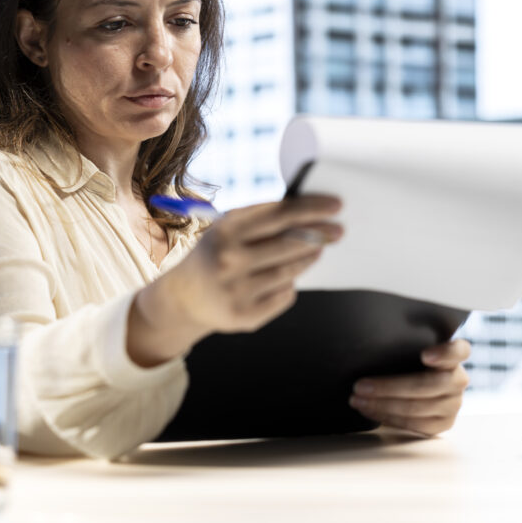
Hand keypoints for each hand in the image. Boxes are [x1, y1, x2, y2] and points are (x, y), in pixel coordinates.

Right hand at [127, 194, 342, 365]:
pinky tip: (286, 279)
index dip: (312, 209)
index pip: (280, 214)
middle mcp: (229, 259)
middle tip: (337, 231)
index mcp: (225, 230)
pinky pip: (284, 295)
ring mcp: (237, 289)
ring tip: (315, 250)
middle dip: (320, 234)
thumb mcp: (226, 229)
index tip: (335, 207)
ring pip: (290, 271)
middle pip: (290, 243)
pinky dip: (289, 285)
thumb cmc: (215, 254)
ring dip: (308, 258)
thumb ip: (260, 219)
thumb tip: (310, 214)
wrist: (184, 298)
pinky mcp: (245, 315)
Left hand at [348, 339, 470, 435]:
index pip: (458, 350)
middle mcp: (458, 379)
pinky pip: (414, 424)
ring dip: (382, 405)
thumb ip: (405, 343)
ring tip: (358, 400)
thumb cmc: (408, 361)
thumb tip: (372, 340)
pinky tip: (370, 410)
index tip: (424, 355)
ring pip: (417, 407)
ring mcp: (453, 404)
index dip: (444, 353)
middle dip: (390, 387)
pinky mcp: (443, 423)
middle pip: (427, 385)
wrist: (416, 386)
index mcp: (455, 355)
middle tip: (361, 386)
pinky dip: (388, 417)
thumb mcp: (410, 348)